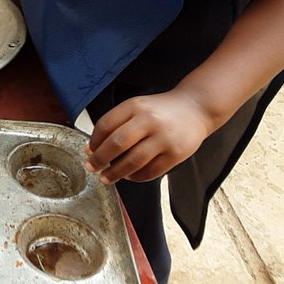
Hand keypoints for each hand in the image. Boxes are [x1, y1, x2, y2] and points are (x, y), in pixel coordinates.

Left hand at [84, 90, 212, 183]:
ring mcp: (163, 138)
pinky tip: (129, 176)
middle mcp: (149, 120)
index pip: (106, 125)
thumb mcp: (137, 106)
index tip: (89, 151)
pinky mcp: (176, 154)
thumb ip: (117, 123)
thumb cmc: (161, 110)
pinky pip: (151, 171)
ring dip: (116, 173)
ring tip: (107, 177)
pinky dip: (137, 177)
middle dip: (100, 159)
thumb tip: (94, 147)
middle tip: (92, 167)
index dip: (93, 141)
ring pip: (133, 161)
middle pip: (117, 143)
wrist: (195, 108)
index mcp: (135, 106)